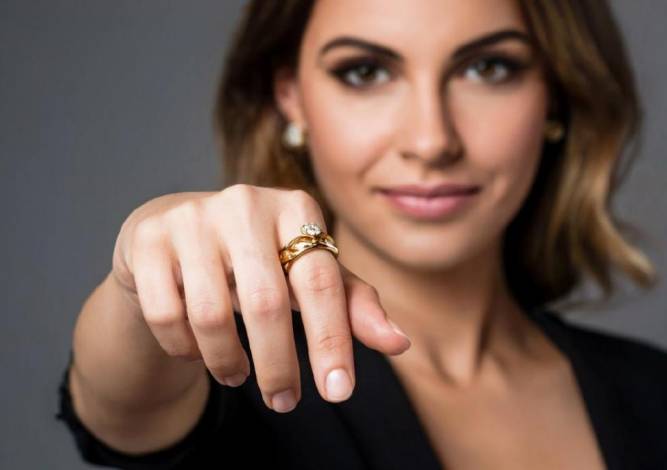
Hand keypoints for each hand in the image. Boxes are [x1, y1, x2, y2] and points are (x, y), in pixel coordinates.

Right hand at [110, 185, 410, 412]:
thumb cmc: (259, 257)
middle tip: (284, 401)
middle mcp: (244, 203)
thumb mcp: (308, 273)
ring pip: (211, 315)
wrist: (181, 232)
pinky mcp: (149, 238)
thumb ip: (352, 303)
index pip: (320, 281)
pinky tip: (198, 352)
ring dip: (229, 362)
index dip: (332, 340)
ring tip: (239, 376)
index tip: (339, 392)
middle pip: (267, 303)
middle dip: (278, 366)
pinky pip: (167, 314)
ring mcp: (191, 218)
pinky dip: (186, 348)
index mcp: (295, 208)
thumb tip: (399, 343)